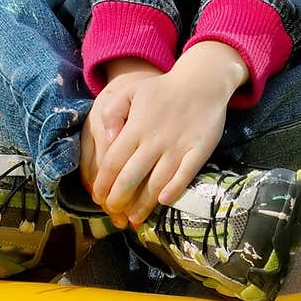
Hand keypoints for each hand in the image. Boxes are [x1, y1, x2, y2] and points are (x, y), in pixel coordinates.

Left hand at [88, 42, 248, 228]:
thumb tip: (106, 139)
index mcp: (135, 128)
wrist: (202, 82)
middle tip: (113, 213)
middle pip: (131, 178)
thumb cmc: (162, 89)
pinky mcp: (199, 151)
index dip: (103, 184)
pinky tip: (163, 202)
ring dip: (143, 204)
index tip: (98, 198)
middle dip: (118, 200)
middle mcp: (154, 140)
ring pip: (156, 183)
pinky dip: (173, 191)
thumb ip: (111, 113)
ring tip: (134, 219)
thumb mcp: (129, 91)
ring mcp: (178, 147)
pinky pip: (185, 176)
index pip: (112, 162)